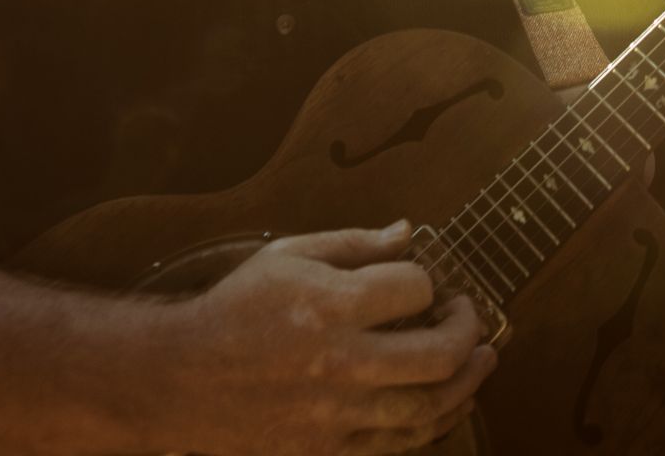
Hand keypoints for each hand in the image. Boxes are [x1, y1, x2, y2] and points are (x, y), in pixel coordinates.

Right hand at [159, 221, 496, 455]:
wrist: (181, 379)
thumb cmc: (237, 308)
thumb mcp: (287, 254)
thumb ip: (353, 243)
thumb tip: (407, 232)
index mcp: (330, 305)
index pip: (414, 288)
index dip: (429, 280)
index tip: (426, 281)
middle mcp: (340, 363)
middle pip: (438, 356)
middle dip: (470, 334)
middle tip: (474, 319)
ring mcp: (336, 415)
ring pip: (428, 409)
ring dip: (467, 385)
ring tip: (483, 363)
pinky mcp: (327, 452)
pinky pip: (397, 446)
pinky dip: (431, 425)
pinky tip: (446, 405)